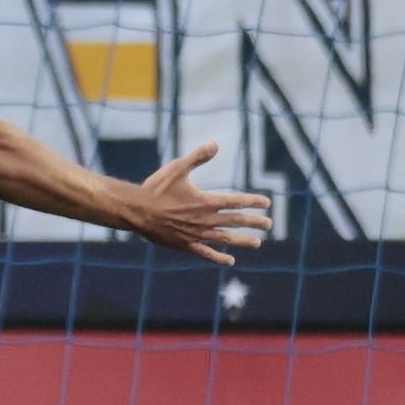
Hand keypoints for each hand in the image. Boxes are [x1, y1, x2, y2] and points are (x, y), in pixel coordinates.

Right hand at [132, 141, 272, 264]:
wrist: (136, 211)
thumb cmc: (155, 188)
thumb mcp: (177, 168)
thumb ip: (197, 157)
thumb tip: (215, 143)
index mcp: (206, 201)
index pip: (237, 201)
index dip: (253, 201)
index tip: (266, 202)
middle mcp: (205, 220)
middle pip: (236, 221)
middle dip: (254, 222)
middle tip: (269, 224)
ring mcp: (196, 234)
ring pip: (226, 239)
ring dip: (243, 241)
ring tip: (258, 242)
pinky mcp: (185, 245)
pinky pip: (206, 253)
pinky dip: (219, 257)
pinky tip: (230, 261)